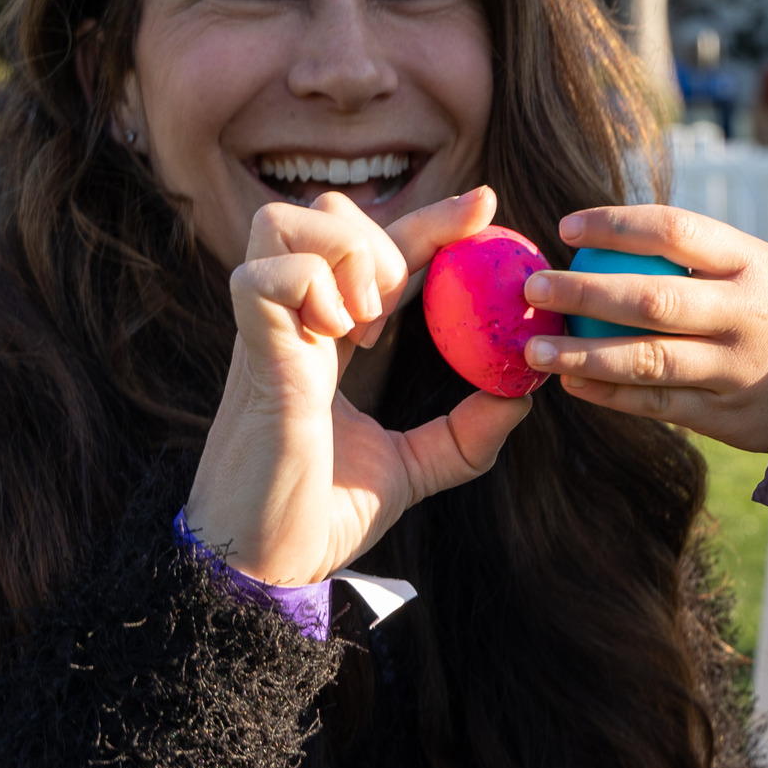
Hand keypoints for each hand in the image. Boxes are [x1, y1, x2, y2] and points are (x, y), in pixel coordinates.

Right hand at [185, 187, 531, 587]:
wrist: (267, 562)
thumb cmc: (319, 514)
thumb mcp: (414, 468)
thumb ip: (464, 434)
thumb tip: (519, 396)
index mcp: (325, 336)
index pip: (380, 250)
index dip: (432, 220)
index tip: (486, 205)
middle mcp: (292, 320)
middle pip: (322, 210)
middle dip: (383, 235)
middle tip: (400, 309)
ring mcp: (264, 330)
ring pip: (281, 219)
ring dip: (344, 255)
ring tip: (365, 320)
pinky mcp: (249, 353)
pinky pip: (265, 275)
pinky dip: (310, 290)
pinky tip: (335, 337)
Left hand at [523, 206, 767, 452]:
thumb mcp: (758, 264)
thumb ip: (696, 255)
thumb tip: (607, 236)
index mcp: (748, 262)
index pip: (673, 230)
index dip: (615, 225)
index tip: (566, 227)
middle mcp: (740, 312)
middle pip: (651, 298)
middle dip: (584, 293)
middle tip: (534, 288)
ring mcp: (733, 367)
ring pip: (648, 360)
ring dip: (585, 356)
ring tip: (536, 351)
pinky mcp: (725, 414)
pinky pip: (657, 404)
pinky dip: (611, 396)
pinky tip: (573, 386)